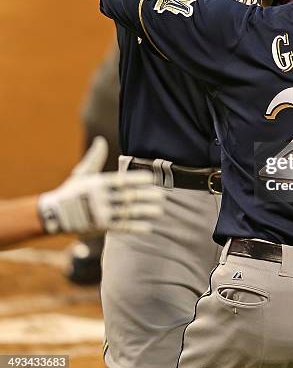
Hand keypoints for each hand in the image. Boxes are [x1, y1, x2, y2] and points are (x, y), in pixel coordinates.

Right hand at [37, 137, 164, 233]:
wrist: (54, 215)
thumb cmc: (71, 191)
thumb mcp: (82, 173)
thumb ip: (94, 157)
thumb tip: (101, 139)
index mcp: (98, 184)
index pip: (121, 181)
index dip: (137, 179)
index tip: (152, 178)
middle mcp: (100, 199)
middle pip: (127, 197)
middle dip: (146, 196)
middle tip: (163, 195)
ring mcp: (100, 214)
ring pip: (127, 213)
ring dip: (144, 212)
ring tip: (159, 210)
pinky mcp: (100, 227)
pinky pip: (121, 227)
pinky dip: (135, 227)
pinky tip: (148, 227)